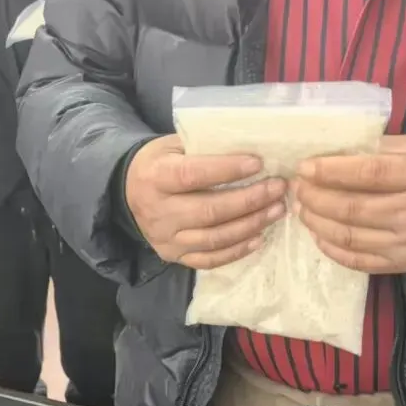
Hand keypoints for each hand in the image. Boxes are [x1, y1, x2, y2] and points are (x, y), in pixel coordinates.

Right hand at [125, 135, 287, 269]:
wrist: (126, 192)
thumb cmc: (160, 163)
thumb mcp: (173, 146)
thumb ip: (204, 148)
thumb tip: (252, 148)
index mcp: (156, 177)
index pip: (193, 175)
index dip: (227, 170)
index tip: (258, 163)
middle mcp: (159, 212)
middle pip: (209, 211)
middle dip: (249, 201)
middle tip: (278, 189)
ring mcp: (166, 239)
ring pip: (214, 238)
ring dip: (250, 226)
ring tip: (276, 211)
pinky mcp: (173, 256)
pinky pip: (209, 260)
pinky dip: (236, 251)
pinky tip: (258, 238)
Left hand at [294, 135, 405, 273]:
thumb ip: (382, 150)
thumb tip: (335, 152)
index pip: (369, 174)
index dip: (331, 171)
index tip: (305, 167)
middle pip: (352, 209)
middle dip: (316, 198)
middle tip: (297, 189)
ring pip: (350, 237)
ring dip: (318, 223)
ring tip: (302, 210)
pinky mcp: (404, 265)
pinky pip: (359, 261)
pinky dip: (332, 249)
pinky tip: (318, 235)